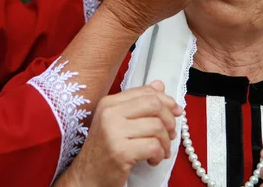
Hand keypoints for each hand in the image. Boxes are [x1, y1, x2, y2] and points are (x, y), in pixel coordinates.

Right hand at [57, 81, 182, 186]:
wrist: (87, 177)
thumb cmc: (105, 150)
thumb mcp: (117, 122)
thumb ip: (138, 103)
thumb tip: (159, 86)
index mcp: (109, 103)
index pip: (145, 92)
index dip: (166, 101)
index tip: (175, 111)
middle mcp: (109, 113)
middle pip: (154, 105)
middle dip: (169, 120)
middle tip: (170, 134)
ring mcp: (113, 132)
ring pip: (156, 127)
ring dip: (165, 142)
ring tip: (160, 151)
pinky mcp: (120, 152)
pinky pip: (153, 146)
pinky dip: (159, 154)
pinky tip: (153, 160)